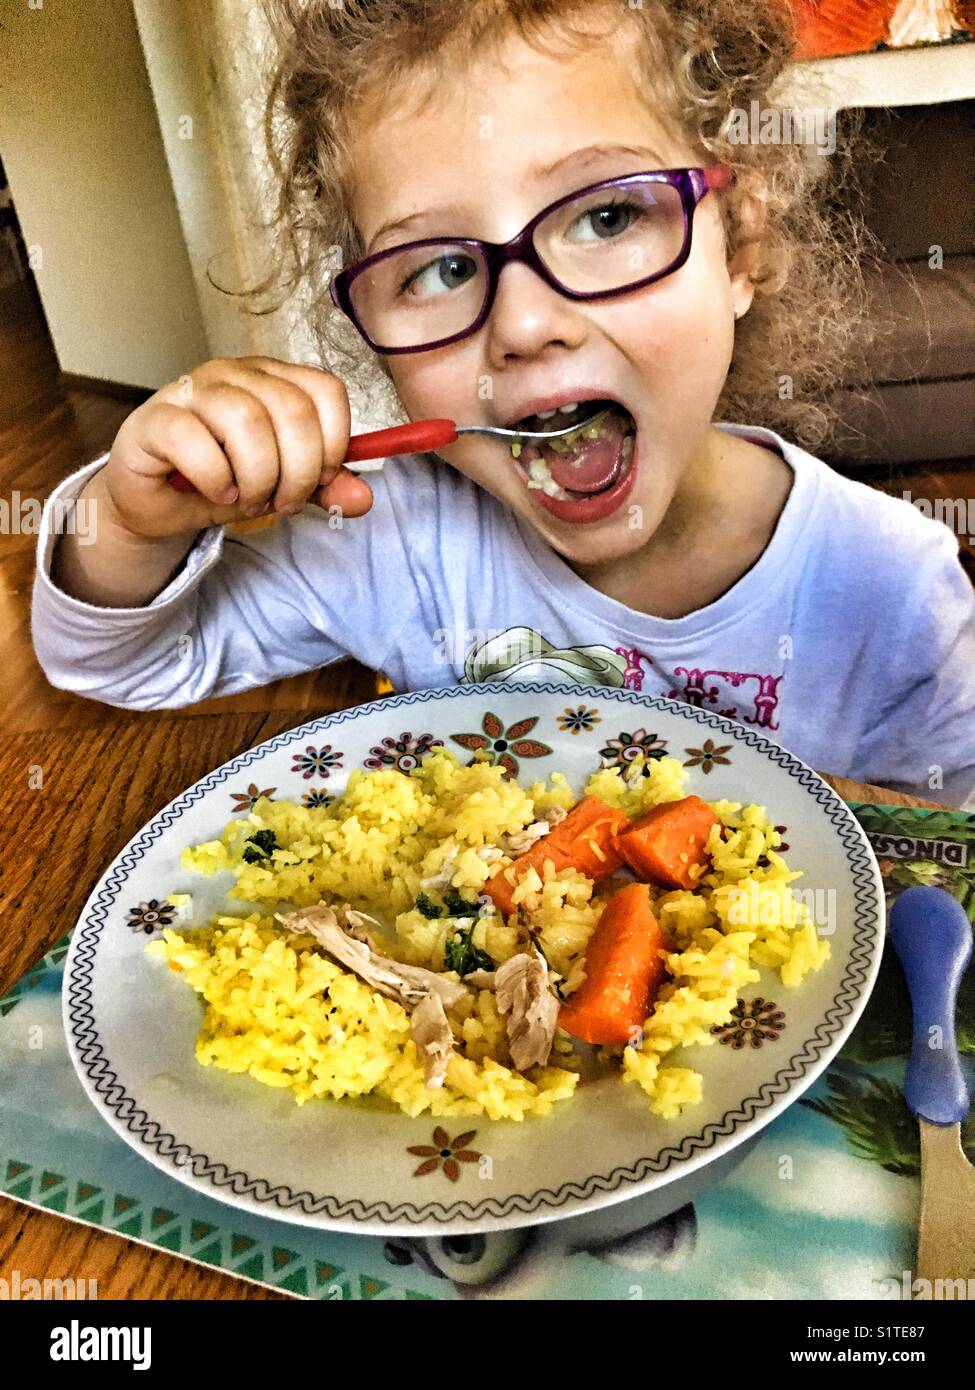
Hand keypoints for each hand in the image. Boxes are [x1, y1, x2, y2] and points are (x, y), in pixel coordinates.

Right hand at [99, 356, 372, 537]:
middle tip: (282, 502)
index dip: (334, 444)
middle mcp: (234, 373)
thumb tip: (363, 498)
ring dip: (257, 477)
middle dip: (298, 471)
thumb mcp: (282, 488)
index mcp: (273, 378)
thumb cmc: (221, 482)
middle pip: (292, 409)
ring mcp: (192, 390)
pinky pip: (195, 441)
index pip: (326, 391)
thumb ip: (323, 487)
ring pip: (246, 419)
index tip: (320, 481)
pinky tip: (217, 491)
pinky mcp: (155, 418)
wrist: (156, 502)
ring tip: (248, 500)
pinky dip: (216, 478)